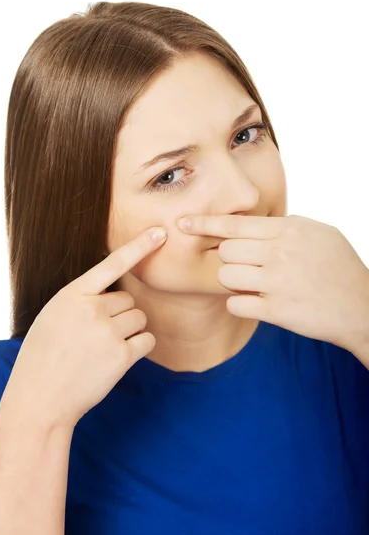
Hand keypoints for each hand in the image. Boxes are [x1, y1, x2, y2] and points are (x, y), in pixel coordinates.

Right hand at [2, 226, 166, 429]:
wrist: (40, 398)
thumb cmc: (44, 356)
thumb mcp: (54, 316)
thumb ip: (81, 300)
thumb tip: (112, 296)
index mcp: (72, 295)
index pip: (111, 264)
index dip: (139, 246)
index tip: (160, 232)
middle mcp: (92, 309)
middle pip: (128, 300)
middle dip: (120, 315)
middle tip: (97, 336)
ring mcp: (108, 333)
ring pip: (139, 318)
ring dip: (130, 331)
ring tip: (103, 348)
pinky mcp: (122, 356)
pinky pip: (147, 340)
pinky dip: (139, 348)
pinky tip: (117, 359)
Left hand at [177, 213, 368, 350]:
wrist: (362, 307)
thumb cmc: (339, 267)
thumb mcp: (318, 233)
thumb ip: (284, 226)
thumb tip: (252, 225)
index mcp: (289, 230)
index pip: (235, 224)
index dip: (205, 223)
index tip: (183, 223)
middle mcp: (280, 253)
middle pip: (225, 250)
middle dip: (229, 259)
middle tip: (249, 267)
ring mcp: (277, 282)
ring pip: (224, 276)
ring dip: (233, 282)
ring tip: (254, 285)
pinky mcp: (276, 311)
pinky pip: (234, 303)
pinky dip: (240, 304)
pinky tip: (258, 302)